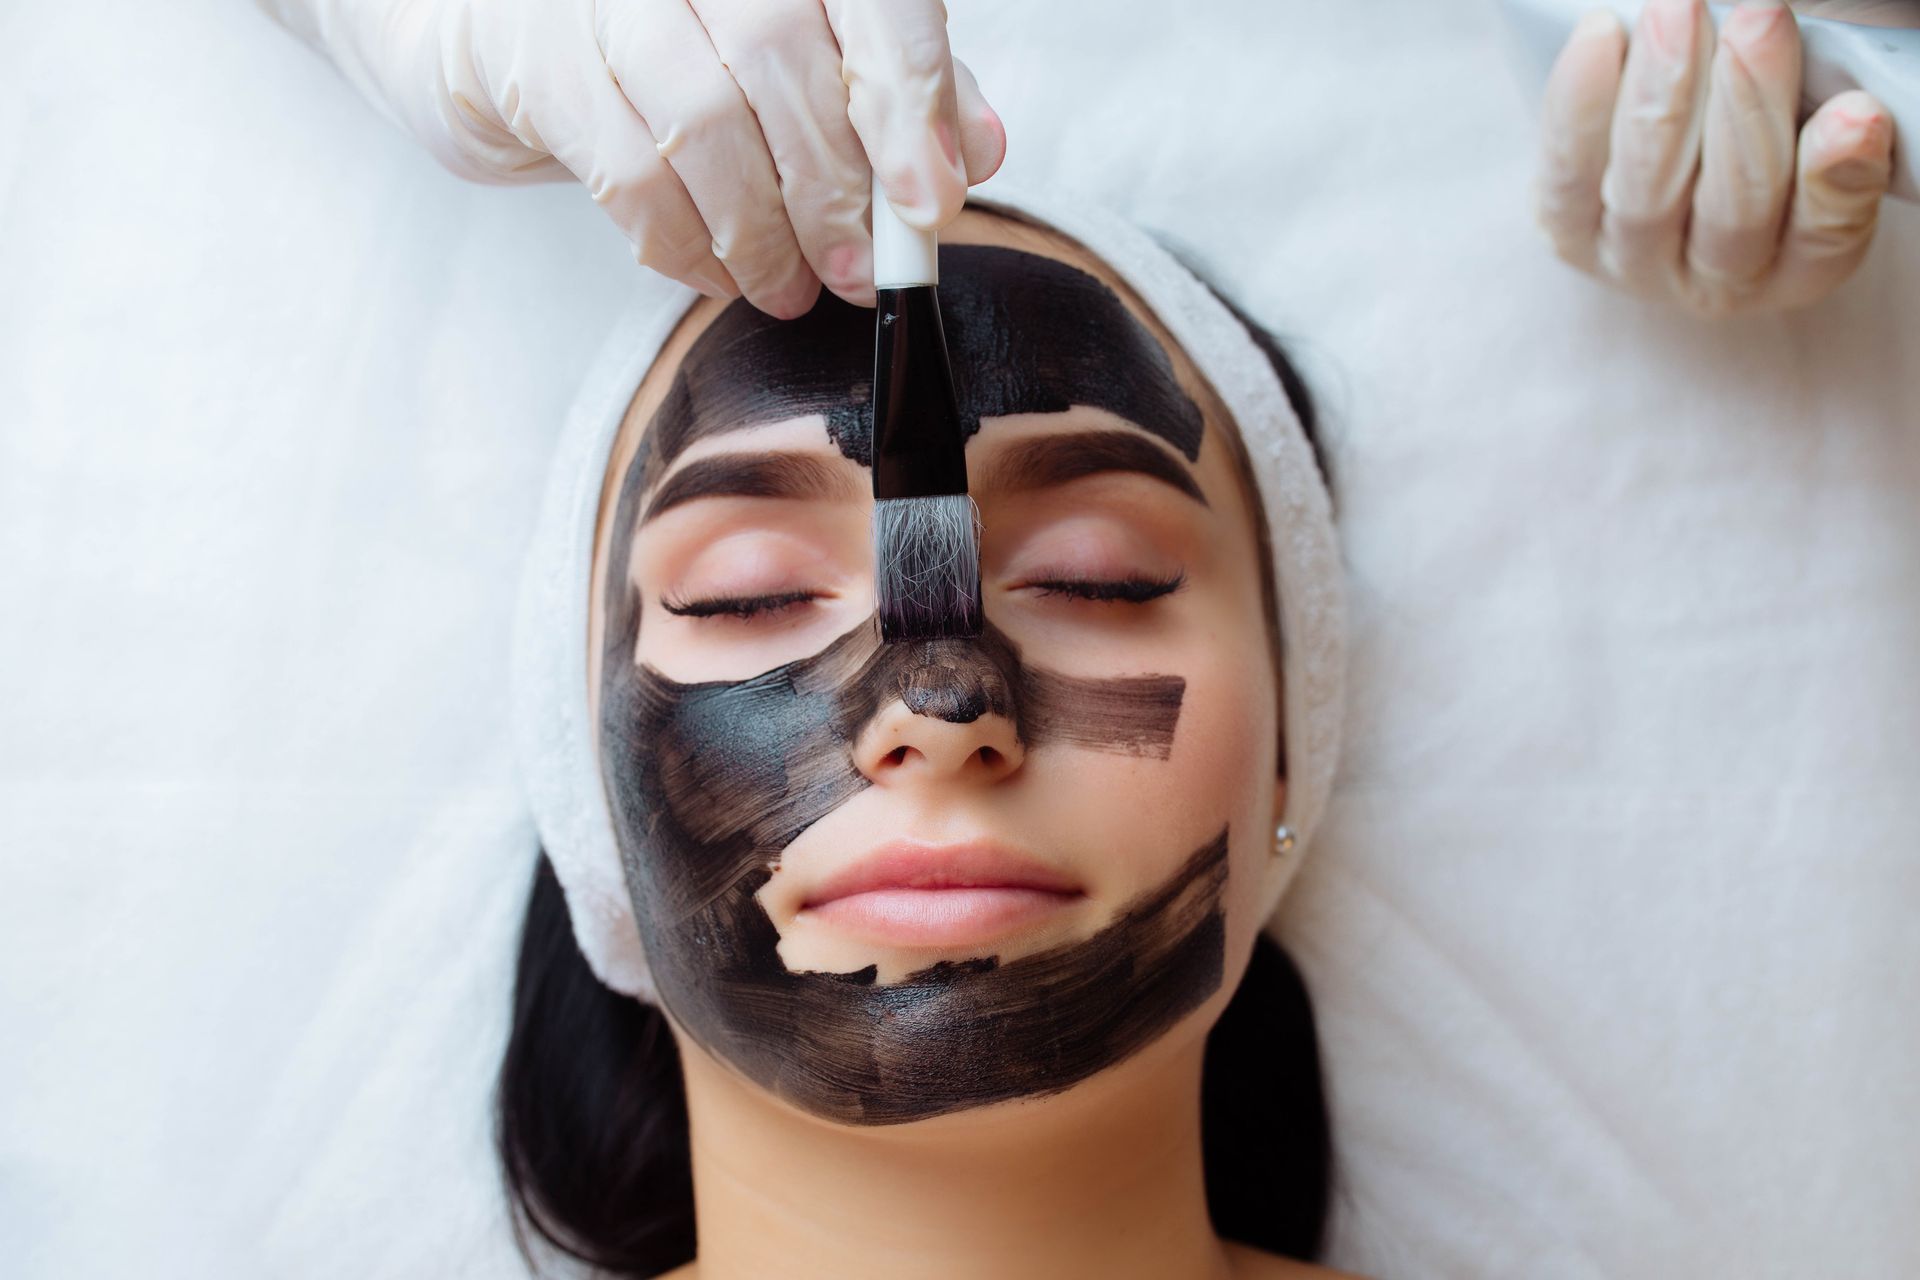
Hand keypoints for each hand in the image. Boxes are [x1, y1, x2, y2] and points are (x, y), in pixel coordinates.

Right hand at [260, 0, 1006, 315]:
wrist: (513, 25)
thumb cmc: (693, 34)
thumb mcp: (811, 41)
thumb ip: (898, 84)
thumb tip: (975, 150)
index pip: (871, 0)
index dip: (910, 101)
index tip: (932, 202)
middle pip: (783, 64)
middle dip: (835, 194)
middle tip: (862, 274)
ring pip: (704, 127)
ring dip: (763, 235)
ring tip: (792, 287)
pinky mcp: (540, 64)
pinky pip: (631, 178)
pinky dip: (689, 248)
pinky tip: (722, 274)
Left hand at [1534, 0, 1895, 315]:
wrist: (1670, 130)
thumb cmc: (1756, 118)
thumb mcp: (1807, 110)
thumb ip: (1823, 99)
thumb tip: (1835, 90)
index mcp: (1801, 264)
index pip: (1826, 234)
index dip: (1836, 178)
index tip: (1853, 113)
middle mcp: (1718, 278)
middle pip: (1737, 206)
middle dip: (1749, 105)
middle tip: (1761, 19)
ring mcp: (1637, 262)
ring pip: (1648, 191)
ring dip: (1665, 94)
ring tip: (1676, 12)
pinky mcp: (1570, 232)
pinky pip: (1569, 175)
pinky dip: (1582, 104)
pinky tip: (1600, 38)